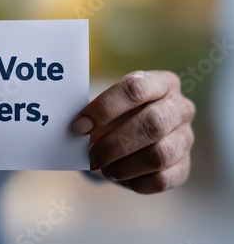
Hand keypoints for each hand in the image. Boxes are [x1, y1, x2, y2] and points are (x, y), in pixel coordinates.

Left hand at [72, 71, 195, 193]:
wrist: (136, 136)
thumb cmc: (118, 116)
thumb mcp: (108, 106)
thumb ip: (94, 113)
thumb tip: (77, 128)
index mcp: (161, 83)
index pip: (134, 89)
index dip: (104, 108)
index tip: (79, 126)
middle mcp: (180, 108)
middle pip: (153, 124)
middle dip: (114, 144)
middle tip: (91, 156)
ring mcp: (186, 138)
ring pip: (159, 155)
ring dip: (123, 166)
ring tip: (104, 168)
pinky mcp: (184, 166)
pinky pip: (162, 179)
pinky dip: (135, 181)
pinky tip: (120, 176)